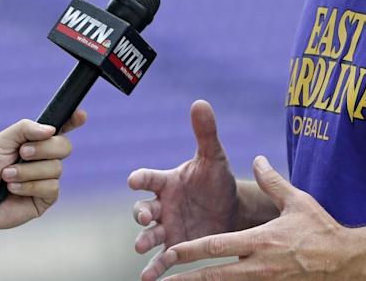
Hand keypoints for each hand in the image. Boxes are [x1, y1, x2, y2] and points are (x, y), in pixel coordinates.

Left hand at [0, 109, 86, 236]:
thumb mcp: (1, 141)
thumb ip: (25, 129)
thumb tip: (51, 130)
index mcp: (36, 141)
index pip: (62, 127)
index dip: (74, 120)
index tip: (80, 116)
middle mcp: (45, 158)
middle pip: (64, 146)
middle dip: (43, 149)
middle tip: (21, 153)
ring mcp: (47, 179)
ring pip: (55, 168)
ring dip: (28, 171)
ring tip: (7, 176)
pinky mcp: (45, 199)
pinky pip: (51, 188)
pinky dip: (30, 186)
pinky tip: (13, 189)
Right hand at [129, 100, 239, 280]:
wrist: (232, 210)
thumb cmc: (217, 181)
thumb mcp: (214, 157)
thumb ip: (205, 133)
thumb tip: (201, 102)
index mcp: (167, 181)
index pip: (148, 178)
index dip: (140, 178)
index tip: (134, 179)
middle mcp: (162, 205)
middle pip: (143, 208)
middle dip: (140, 213)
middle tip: (143, 217)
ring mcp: (166, 227)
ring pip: (148, 234)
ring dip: (143, 240)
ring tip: (140, 247)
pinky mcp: (176, 246)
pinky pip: (161, 259)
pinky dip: (154, 268)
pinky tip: (149, 278)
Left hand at [160, 156, 348, 279]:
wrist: (345, 262)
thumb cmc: (320, 229)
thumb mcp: (296, 201)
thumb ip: (273, 182)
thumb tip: (257, 160)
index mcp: (260, 241)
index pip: (217, 247)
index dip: (192, 250)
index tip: (170, 253)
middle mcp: (258, 266)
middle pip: (215, 276)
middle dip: (187, 279)